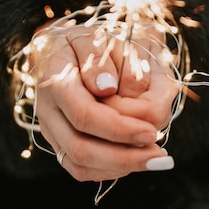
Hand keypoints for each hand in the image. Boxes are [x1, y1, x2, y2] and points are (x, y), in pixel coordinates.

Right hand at [31, 22, 176, 181]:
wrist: (65, 54)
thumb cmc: (86, 45)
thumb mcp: (94, 37)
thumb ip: (99, 57)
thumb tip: (107, 88)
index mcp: (54, 83)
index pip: (84, 116)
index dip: (119, 129)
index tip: (151, 131)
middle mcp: (48, 113)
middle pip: (80, 149)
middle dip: (124, 157)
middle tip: (160, 156)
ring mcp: (52, 132)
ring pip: (80, 166)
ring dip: (120, 167)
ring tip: (154, 159)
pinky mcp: (61, 145)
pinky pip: (81, 170)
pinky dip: (112, 170)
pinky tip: (137, 160)